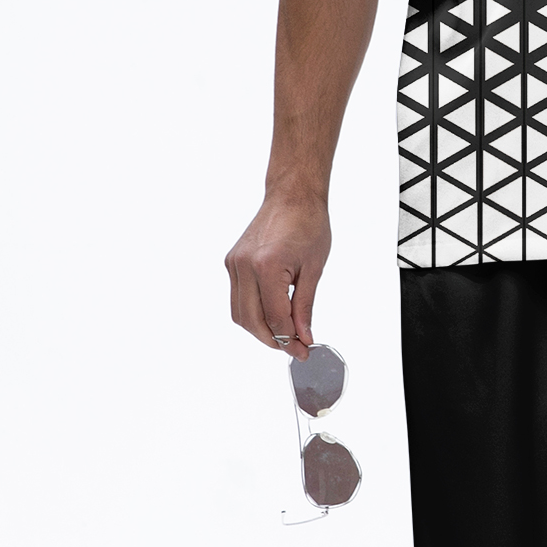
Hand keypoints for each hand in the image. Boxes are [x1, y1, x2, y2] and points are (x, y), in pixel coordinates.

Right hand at [224, 186, 330, 361]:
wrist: (292, 196)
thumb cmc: (308, 224)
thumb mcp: (314, 269)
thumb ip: (305, 306)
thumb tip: (303, 336)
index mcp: (267, 265)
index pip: (275, 318)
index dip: (290, 340)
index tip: (304, 350)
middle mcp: (244, 265)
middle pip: (251, 321)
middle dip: (272, 341)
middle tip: (294, 348)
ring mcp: (234, 263)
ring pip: (239, 313)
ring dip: (260, 330)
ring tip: (284, 335)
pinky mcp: (231, 262)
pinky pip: (238, 298)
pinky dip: (252, 312)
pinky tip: (272, 315)